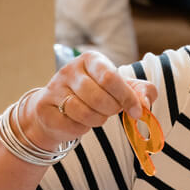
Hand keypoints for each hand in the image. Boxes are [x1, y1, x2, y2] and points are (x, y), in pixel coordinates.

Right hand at [17, 51, 157, 150]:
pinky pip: (72, 125)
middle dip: (112, 111)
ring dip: (98, 120)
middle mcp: (70, 70)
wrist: (57, 108)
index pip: (110, 78)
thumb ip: (141, 92)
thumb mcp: (122, 89)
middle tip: (111, 111)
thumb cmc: (96, 95)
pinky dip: (81, 129)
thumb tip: (145, 104)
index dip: (127, 98)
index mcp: (91, 59)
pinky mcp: (45, 108)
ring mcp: (54, 88)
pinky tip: (79, 121)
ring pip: (85, 113)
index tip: (136, 112)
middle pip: (99, 98)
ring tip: (96, 115)